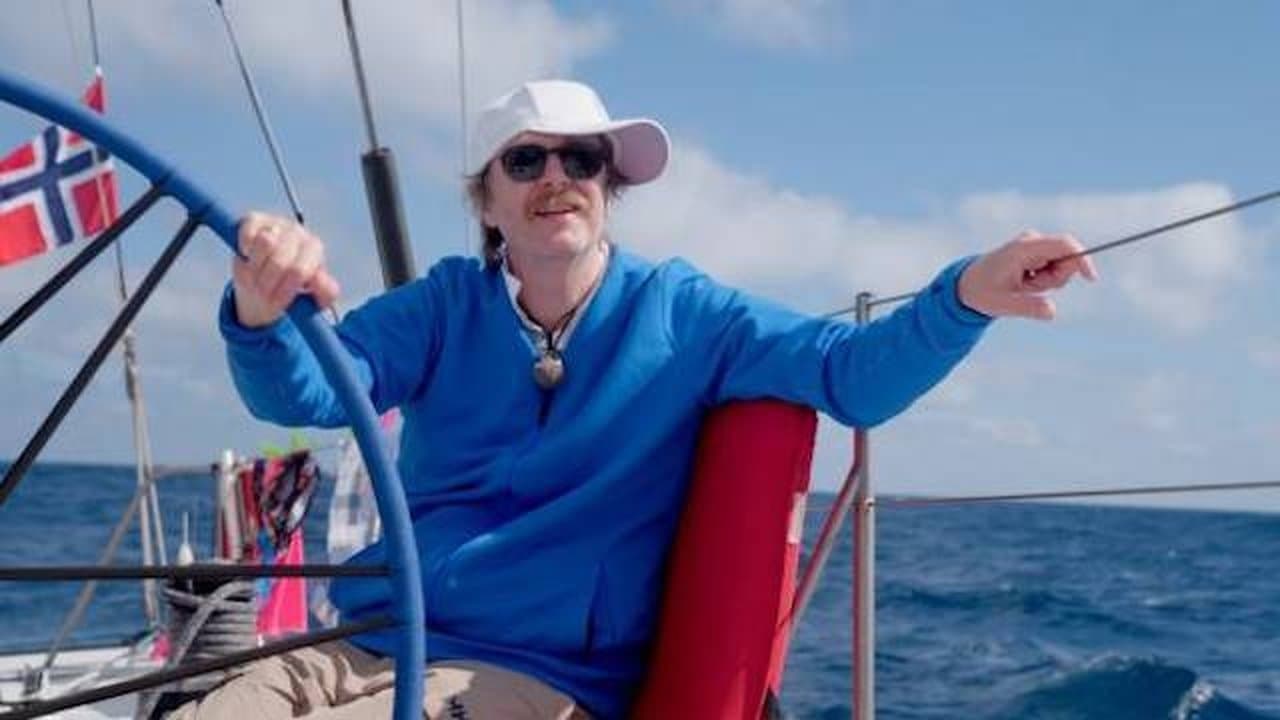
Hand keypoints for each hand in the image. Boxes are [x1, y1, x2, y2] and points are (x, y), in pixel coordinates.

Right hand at [232, 212, 340, 327]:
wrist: (269, 278)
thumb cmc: (294, 289)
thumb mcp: (314, 297)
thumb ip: (324, 292)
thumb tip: (318, 279)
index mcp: (314, 249)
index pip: (299, 271)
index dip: (284, 291)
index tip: (275, 304)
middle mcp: (298, 232)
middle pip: (280, 260)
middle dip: (267, 284)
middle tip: (261, 295)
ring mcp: (277, 223)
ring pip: (265, 243)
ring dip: (255, 269)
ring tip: (255, 279)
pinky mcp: (255, 219)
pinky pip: (248, 234)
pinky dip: (245, 250)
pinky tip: (248, 258)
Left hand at [958, 231, 1098, 320]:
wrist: (968, 283)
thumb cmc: (982, 292)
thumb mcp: (1003, 304)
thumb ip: (1028, 307)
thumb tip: (1052, 311)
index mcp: (1023, 248)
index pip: (1064, 245)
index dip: (1082, 259)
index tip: (1090, 279)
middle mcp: (1031, 241)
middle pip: (1067, 258)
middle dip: (1056, 279)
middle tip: (1029, 288)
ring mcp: (1034, 245)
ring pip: (1062, 265)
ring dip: (1048, 281)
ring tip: (1023, 286)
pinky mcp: (1036, 251)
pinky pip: (1054, 267)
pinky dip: (1044, 280)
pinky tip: (1025, 282)